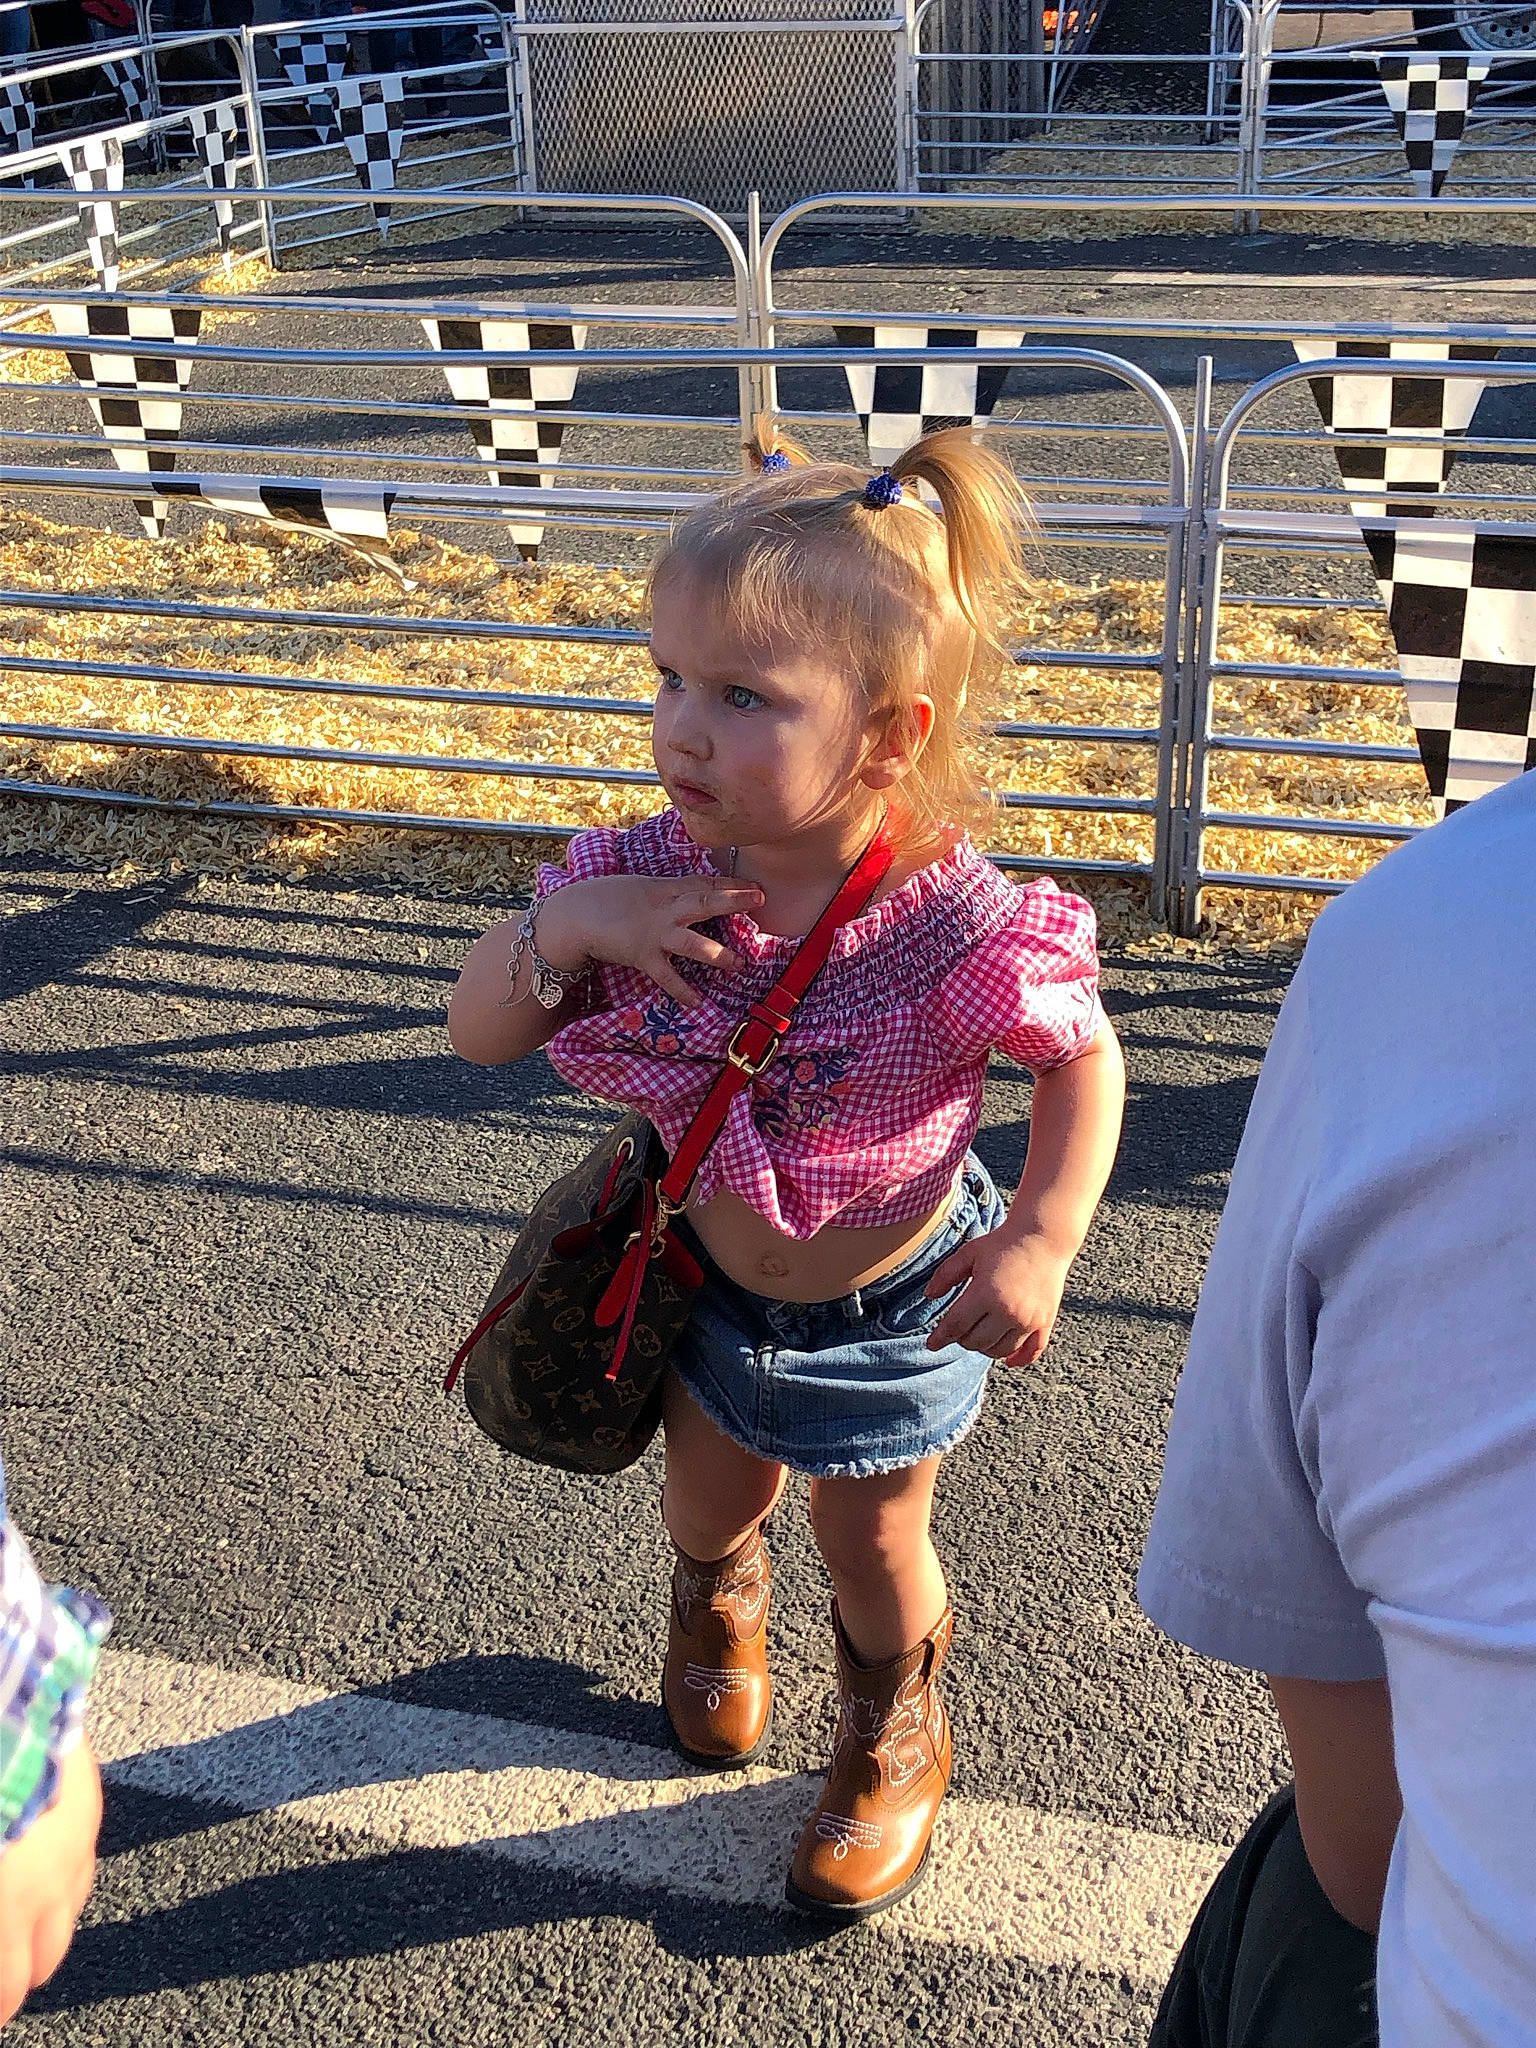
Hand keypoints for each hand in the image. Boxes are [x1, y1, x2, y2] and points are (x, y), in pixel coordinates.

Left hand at [0, 1738, 102, 2026]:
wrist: (10, 1714)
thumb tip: (2, 1929)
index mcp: (9, 1906)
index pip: (9, 1988)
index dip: (1, 2004)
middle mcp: (50, 1884)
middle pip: (46, 1960)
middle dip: (20, 1977)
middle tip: (5, 1982)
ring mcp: (75, 1842)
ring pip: (71, 1912)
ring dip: (45, 1932)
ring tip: (23, 1938)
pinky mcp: (87, 1802)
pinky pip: (83, 1863)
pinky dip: (64, 1884)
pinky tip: (47, 1880)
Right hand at [538, 876, 765, 1009]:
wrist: (575, 915)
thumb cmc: (606, 898)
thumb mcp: (641, 887)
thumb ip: (667, 892)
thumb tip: (693, 892)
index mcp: (665, 889)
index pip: (703, 883)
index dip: (731, 884)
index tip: (755, 887)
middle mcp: (664, 909)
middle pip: (704, 901)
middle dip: (733, 900)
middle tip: (759, 900)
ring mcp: (655, 934)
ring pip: (693, 943)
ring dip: (718, 955)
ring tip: (740, 964)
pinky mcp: (643, 957)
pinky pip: (668, 977)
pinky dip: (683, 991)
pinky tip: (699, 1004)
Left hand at [924, 1227, 1073, 1365]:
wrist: (1043, 1237)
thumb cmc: (1003, 1243)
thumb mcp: (969, 1253)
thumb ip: (946, 1274)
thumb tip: (929, 1295)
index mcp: (986, 1293)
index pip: (956, 1325)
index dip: (941, 1337)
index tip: (932, 1344)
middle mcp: (1008, 1311)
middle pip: (976, 1342)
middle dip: (962, 1339)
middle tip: (959, 1330)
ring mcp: (1029, 1319)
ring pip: (1000, 1350)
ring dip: (985, 1348)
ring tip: (979, 1335)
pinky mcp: (1045, 1322)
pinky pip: (1031, 1352)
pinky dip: (1018, 1359)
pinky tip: (1008, 1360)